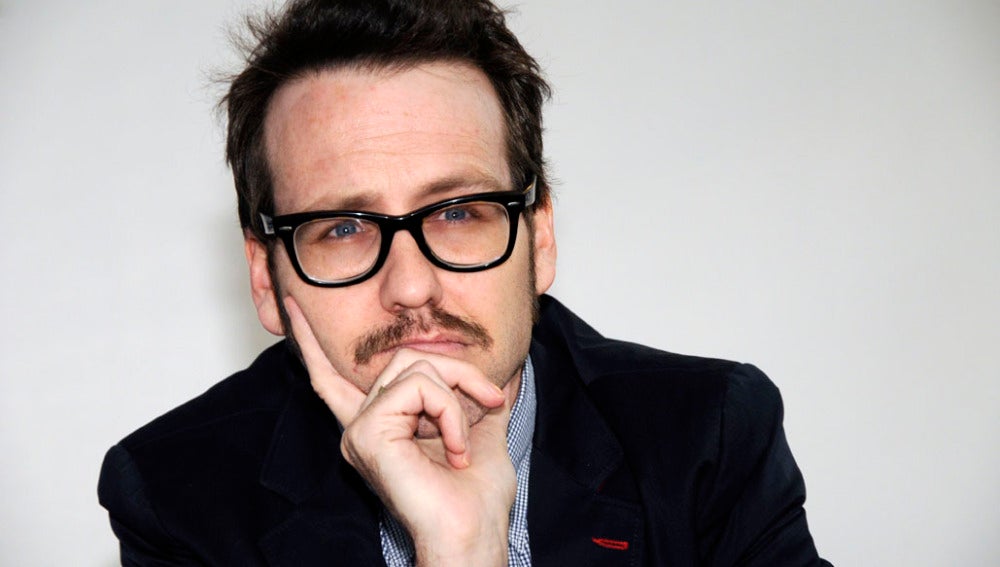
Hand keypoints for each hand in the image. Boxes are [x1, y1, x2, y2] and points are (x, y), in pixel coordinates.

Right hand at [285, 297, 516, 565]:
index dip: (311, 341)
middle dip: (456, 371)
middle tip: (492, 399)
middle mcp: (361, 426)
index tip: (291, 304)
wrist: (474, 534)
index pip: (333, 377)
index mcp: (379, 426)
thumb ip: (477, 398)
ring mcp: (360, 430)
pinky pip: (417, 388)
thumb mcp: (482, 431)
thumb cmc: (476, 497)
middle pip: (403, 359)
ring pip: (414, 367)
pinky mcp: (368, 434)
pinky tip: (454, 446)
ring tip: (464, 439)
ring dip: (457, 394)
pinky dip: (449, 410)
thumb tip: (503, 372)